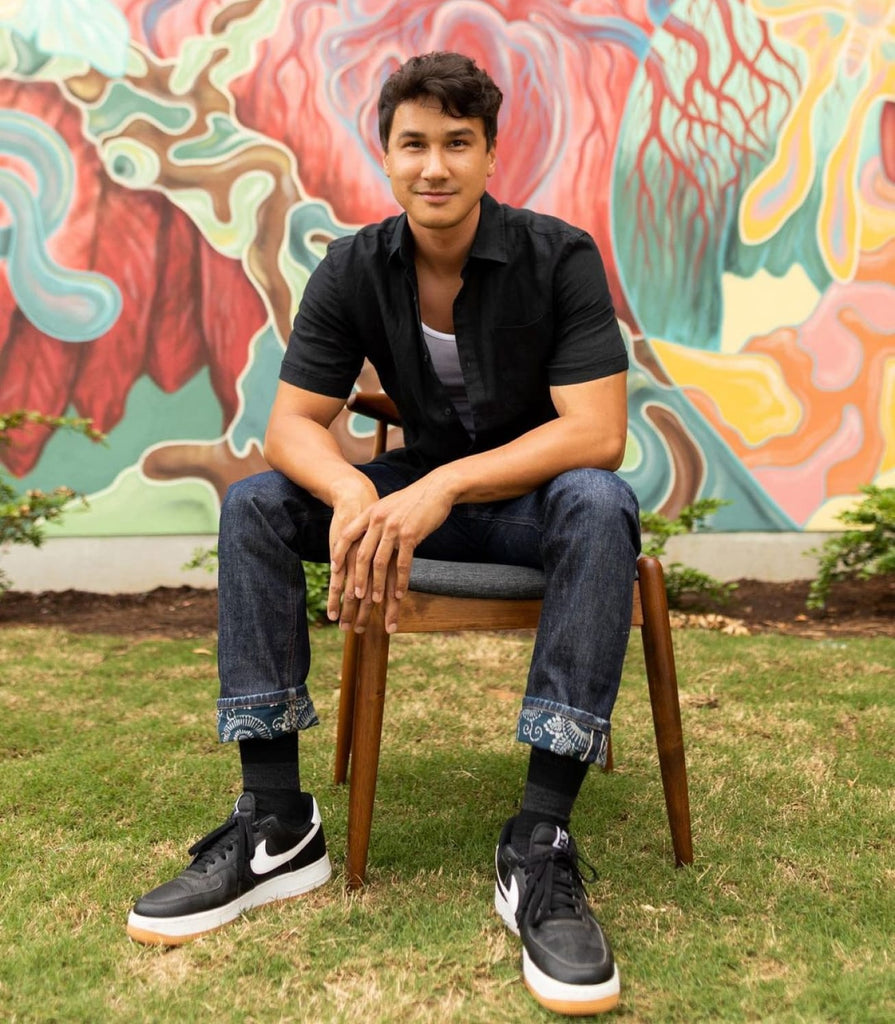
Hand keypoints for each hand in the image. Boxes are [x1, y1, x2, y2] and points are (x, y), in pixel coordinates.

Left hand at [330, 472, 453, 632]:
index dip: (338, 553)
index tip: (334, 569)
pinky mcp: (411, 534)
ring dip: (378, 585)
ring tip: (376, 601)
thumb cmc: (414, 500)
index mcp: (371, 513)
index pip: (347, 535)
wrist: (438, 488)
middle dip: (358, 578)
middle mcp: (379, 520)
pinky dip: (401, 581)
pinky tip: (401, 594)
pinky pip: (402, 563)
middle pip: (362, 554)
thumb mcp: (389, 505)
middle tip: (355, 596)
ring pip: (380, 562)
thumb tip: (368, 536)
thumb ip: (377, 520)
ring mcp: (394, 527)